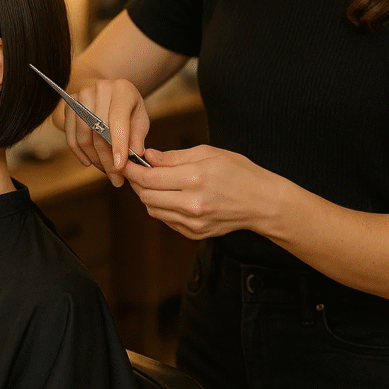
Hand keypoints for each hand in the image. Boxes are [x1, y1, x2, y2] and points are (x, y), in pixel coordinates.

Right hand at [59, 79, 149, 186]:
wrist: (110, 92)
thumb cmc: (128, 108)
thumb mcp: (139, 119)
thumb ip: (137, 138)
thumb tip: (134, 159)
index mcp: (122, 89)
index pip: (118, 120)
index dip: (118, 145)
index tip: (120, 168)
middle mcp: (100, 88)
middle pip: (99, 131)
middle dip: (107, 159)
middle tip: (116, 179)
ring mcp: (82, 95)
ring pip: (84, 135)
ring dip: (94, 158)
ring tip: (106, 172)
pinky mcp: (69, 105)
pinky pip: (71, 135)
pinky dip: (79, 153)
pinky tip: (89, 162)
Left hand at [123, 145, 279, 238]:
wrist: (262, 203)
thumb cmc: (239, 173)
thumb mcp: (209, 154)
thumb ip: (174, 157)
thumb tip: (148, 157)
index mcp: (195, 179)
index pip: (150, 178)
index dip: (132, 170)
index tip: (125, 162)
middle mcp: (192, 204)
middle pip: (146, 197)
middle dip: (137, 183)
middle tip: (138, 171)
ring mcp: (193, 223)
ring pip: (153, 210)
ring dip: (148, 196)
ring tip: (156, 182)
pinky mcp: (195, 234)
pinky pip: (167, 220)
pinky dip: (163, 208)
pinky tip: (172, 196)